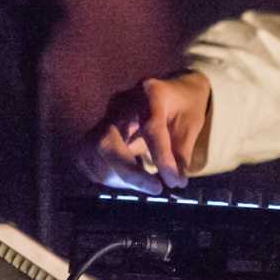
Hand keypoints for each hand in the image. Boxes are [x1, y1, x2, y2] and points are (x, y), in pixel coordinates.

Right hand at [76, 70, 210, 193]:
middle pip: (108, 141)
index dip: (161, 159)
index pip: (150, 129)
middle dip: (128, 171)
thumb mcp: (191, 124)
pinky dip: (105, 174)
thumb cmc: (183, 106)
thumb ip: (181, 152)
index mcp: (150, 94)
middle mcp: (121, 102)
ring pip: (94, 152)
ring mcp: (105, 115)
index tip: (172, 182)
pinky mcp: (96, 129)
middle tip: (155, 189)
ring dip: (117, 176)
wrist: (171, 91)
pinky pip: (87, 157)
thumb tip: (175, 182)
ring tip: (143, 183)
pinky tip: (126, 178)